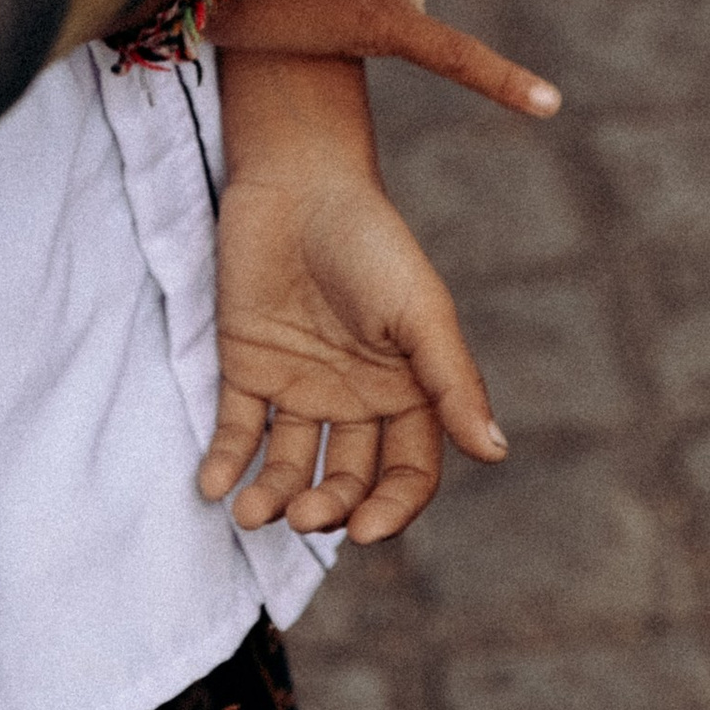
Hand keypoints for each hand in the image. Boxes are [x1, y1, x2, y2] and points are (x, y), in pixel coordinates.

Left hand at [203, 108, 503, 544]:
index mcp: (406, 391)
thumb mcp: (420, 311)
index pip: (407, 475)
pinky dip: (225, 462)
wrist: (297, 179)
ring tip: (251, 513)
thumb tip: (495, 453)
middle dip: (327, 508)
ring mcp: (299, 385)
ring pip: (290, 465)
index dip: (390, 509)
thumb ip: (452, 382)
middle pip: (346, 480)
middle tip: (303, 515)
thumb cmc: (371, 240)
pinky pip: (238, 429)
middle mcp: (354, 399)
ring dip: (272, 497)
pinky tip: (214, 486)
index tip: (362, 530)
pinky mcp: (247, 368)